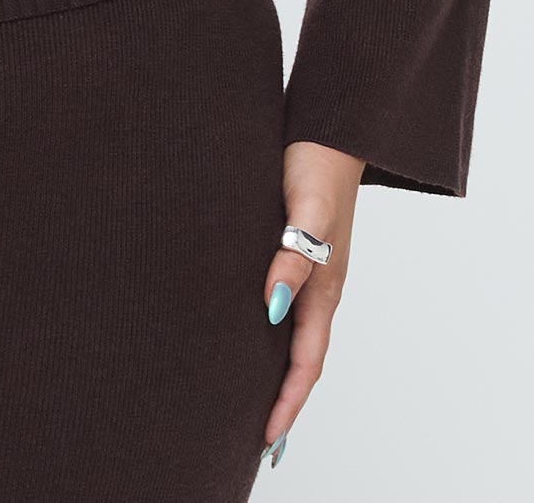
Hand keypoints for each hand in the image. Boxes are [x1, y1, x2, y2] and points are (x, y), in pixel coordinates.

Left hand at [260, 139, 364, 464]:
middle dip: (283, 403)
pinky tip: (248, 341)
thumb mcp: (306, 210)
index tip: (268, 437)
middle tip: (259, 444)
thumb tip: (271, 306)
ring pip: (294, 339)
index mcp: (326, 287)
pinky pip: (285, 312)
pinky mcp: (293, 256)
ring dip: (278, 375)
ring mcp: (309, 275)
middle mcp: (319, 289)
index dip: (288, 401)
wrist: (326, 130)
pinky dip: (273, 340)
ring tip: (251, 407)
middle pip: (301, 361)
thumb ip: (291, 256)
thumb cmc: (315, 166)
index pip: (306, 361)